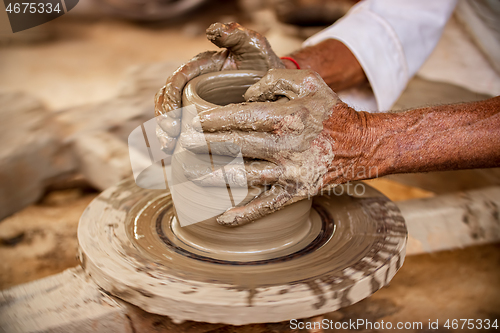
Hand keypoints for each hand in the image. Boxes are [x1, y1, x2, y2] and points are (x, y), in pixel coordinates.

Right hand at [155, 22, 284, 152]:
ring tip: (168, 150)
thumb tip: (213, 30)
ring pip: (174, 116)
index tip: (171, 119)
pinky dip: (180, 141)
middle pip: (169, 100)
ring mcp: (199, 101)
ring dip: (167, 133)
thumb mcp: (254, 47)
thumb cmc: (266, 65)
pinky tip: (179, 156)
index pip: (177, 81)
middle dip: (164, 120)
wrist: (281, 87)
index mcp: (201, 67)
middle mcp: (196, 84)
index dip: (169, 99)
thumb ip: (236, 36)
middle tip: (168, 141)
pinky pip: (187, 129)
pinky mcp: (206, 117)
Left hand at [180, 69, 371, 225]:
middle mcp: (285, 146)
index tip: (189, 121)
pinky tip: (222, 219)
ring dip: (211, 177)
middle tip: (179, 145)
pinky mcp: (296, 192)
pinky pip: (267, 205)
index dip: (209, 120)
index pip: (238, 117)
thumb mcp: (307, 81)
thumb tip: (245, 94)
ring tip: (186, 173)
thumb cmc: (329, 111)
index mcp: (286, 117)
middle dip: (201, 145)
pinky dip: (245, 214)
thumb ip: (273, 79)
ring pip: (242, 176)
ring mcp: (290, 172)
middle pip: (233, 146)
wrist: (361, 145)